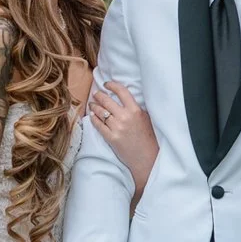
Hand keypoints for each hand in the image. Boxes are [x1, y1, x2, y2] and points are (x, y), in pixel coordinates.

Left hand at [88, 79, 157, 195]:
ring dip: (94, 106)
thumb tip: (123, 98)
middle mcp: (125, 117)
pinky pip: (98, 125)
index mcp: (135, 110)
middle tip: (96, 94)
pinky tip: (92, 116)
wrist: (147, 157)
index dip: (111, 85)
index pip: (121, 91)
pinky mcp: (111, 138)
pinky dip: (94, 119)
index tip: (106, 84)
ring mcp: (117, 128)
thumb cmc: (148, 137)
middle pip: (107, 100)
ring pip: (100, 112)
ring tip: (92, 104)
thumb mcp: (146, 118)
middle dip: (99, 95)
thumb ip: (135, 108)